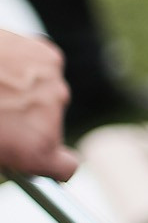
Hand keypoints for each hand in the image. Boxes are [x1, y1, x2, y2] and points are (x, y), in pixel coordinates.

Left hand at [0, 33, 77, 180]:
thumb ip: (2, 153)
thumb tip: (3, 149)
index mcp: (37, 148)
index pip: (65, 166)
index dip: (51, 164)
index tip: (33, 157)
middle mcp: (53, 117)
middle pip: (49, 124)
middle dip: (27, 121)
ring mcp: (54, 82)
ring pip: (45, 94)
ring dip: (24, 93)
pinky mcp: (47, 55)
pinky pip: (41, 67)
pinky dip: (23, 68)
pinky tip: (0, 67)